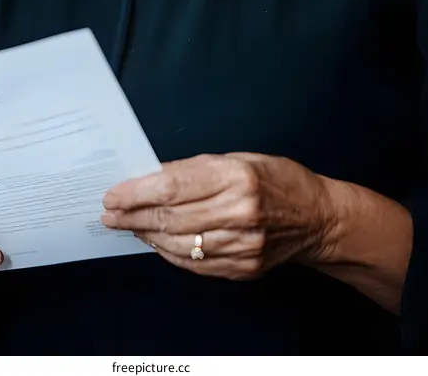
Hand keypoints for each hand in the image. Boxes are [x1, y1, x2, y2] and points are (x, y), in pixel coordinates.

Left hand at [101, 152, 334, 280]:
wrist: (317, 217)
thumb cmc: (277, 178)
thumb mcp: (238, 158)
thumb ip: (196, 170)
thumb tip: (152, 177)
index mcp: (237, 177)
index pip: (173, 187)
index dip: (137, 192)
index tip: (113, 194)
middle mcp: (239, 213)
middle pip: (171, 218)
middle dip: (133, 216)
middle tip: (109, 213)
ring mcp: (242, 245)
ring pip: (179, 244)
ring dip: (146, 235)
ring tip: (126, 226)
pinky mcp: (242, 268)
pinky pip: (195, 264)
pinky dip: (169, 252)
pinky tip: (155, 241)